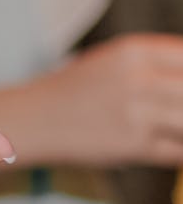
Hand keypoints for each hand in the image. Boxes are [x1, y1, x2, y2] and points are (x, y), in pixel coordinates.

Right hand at [46, 34, 182, 166]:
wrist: (34, 120)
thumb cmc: (76, 92)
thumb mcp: (114, 61)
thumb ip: (156, 64)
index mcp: (135, 51)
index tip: (181, 92)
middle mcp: (138, 78)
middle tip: (177, 112)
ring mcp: (137, 113)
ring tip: (173, 130)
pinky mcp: (132, 145)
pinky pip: (177, 151)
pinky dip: (180, 152)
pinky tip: (173, 148)